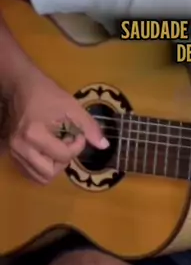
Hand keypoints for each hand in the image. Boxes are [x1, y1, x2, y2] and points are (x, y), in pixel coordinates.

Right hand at [6, 67, 107, 183]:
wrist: (21, 87)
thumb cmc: (47, 94)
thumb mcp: (72, 107)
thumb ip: (89, 127)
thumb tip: (104, 145)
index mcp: (34, 134)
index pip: (63, 156)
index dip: (77, 146)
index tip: (77, 133)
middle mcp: (20, 148)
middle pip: (49, 173)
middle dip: (64, 161)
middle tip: (67, 143)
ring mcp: (14, 153)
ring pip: (39, 177)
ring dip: (53, 166)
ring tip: (57, 147)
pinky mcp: (12, 154)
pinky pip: (30, 173)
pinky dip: (43, 167)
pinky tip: (48, 151)